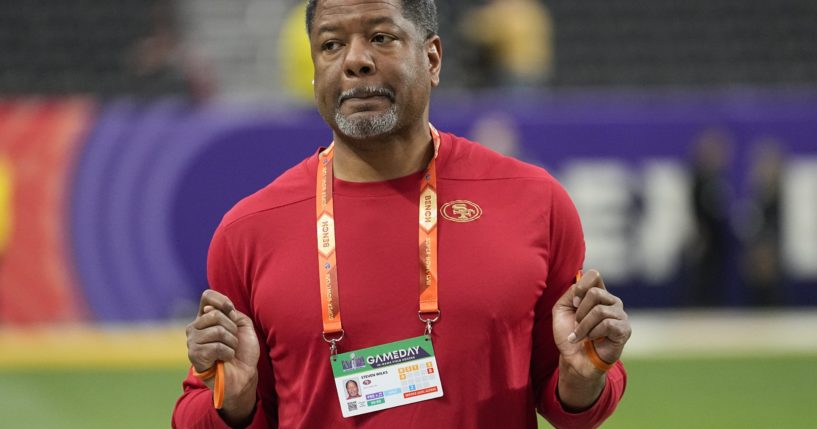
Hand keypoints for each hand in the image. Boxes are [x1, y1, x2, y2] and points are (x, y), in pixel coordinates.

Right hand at [186, 290, 259, 421]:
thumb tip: (212, 310)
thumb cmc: (243, 351)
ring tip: (230, 351)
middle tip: (232, 340)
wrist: (244, 375)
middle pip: (215, 314)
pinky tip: (225, 359)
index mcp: (206, 317)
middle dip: (232, 327)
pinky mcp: (194, 355)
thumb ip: (232, 312)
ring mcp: (192, 341)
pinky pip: (216, 346)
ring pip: (218, 331)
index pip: (207, 296)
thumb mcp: (243, 325)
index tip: (232, 311)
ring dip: (231, 342)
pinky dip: (228, 353)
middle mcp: (195, 327)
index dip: (222, 300)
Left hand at [553, 269, 630, 377]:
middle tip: (577, 324)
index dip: (581, 286)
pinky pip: (607, 324)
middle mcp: (611, 301)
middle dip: (579, 312)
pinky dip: (593, 333)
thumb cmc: (569, 334)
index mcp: (597, 294)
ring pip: (599, 310)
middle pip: (594, 292)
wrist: (574, 360)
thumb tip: (581, 285)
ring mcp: (620, 315)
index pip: (594, 275)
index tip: (574, 303)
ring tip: (581, 335)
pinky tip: (591, 340)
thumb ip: (571, 293)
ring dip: (583, 326)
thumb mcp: (562, 310)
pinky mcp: (624, 330)